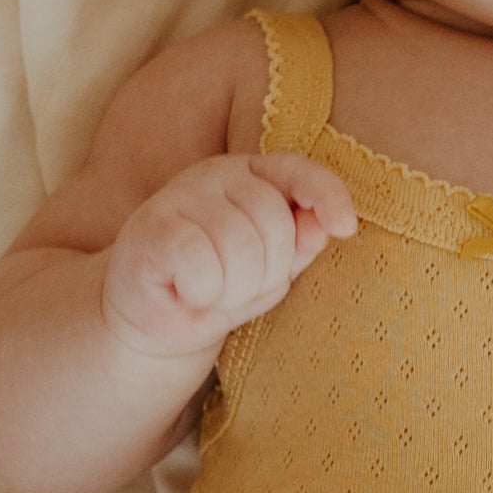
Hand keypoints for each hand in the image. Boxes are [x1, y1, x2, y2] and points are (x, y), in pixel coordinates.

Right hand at [102, 148, 354, 359]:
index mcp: (251, 177)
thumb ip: (299, 244)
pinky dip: (201, 292)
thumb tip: (329, 225)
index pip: (298, 171)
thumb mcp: (270, 271)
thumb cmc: (215, 290)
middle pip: (275, 223)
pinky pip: (201, 264)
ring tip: (210, 292)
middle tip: (235, 288)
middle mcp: (215, 175)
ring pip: (240, 248)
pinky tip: (184, 291)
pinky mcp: (150, 227)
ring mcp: (179, 195)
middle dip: (266, 273)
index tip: (344, 227)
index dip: (326, 195)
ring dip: (232, 290)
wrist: (148, 321)